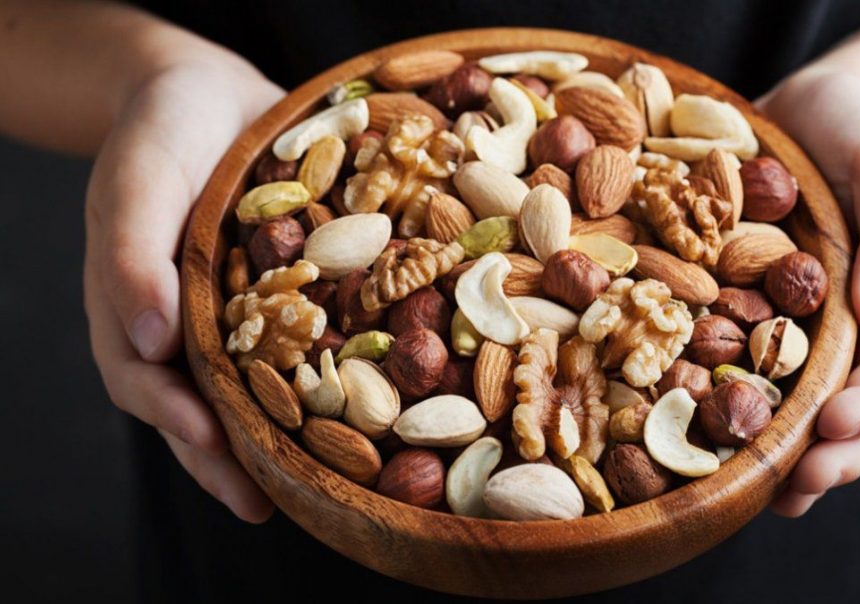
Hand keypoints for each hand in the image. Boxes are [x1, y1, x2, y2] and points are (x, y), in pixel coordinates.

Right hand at [84, 59, 283, 521]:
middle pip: (204, 402)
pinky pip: (307, 338)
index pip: (147, 383)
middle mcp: (190, 322)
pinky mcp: (291, 290)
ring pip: (258, 383)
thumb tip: (150, 346)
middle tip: (267, 505)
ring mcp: (242, 310)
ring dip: (282, 430)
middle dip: (232, 457)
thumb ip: (133, 257)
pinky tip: (371, 394)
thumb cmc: (160, 133)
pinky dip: (329, 369)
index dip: (177, 420)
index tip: (213, 446)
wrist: (208, 89)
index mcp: (140, 309)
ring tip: (322, 480)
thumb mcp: (138, 182)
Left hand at [756, 67, 859, 515]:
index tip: (838, 428)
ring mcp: (803, 331)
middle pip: (855, 409)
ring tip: (761, 493)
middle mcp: (852, 329)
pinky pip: (748, 374)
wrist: (815, 112)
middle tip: (798, 483)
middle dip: (832, 454)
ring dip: (789, 456)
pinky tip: (710, 451)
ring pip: (804, 408)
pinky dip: (737, 414)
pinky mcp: (752, 319)